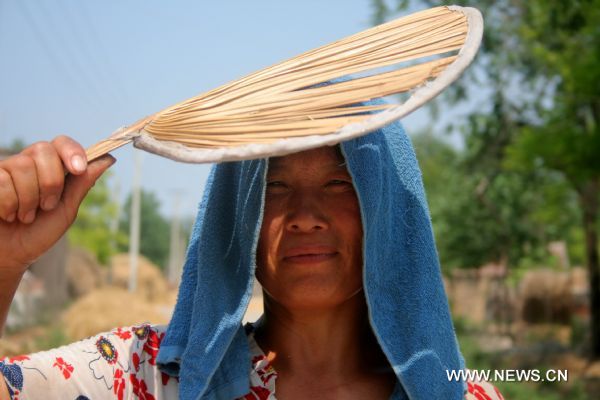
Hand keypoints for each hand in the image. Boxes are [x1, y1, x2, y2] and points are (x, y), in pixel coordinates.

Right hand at [0, 135, 115, 272]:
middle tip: (46, 206)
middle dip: (50, 182)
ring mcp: (5, 170)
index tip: (78, 169)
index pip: (61, 143)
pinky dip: (8, 205)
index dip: (71, 151)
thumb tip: (108, 158)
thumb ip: (82, 183)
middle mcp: (27, 163)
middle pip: (43, 150)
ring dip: (28, 199)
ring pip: (22, 166)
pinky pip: (1, 182)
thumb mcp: (66, 209)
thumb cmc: (38, 233)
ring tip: (25, 215)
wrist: (10, 255)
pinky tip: (7, 215)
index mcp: (50, 167)